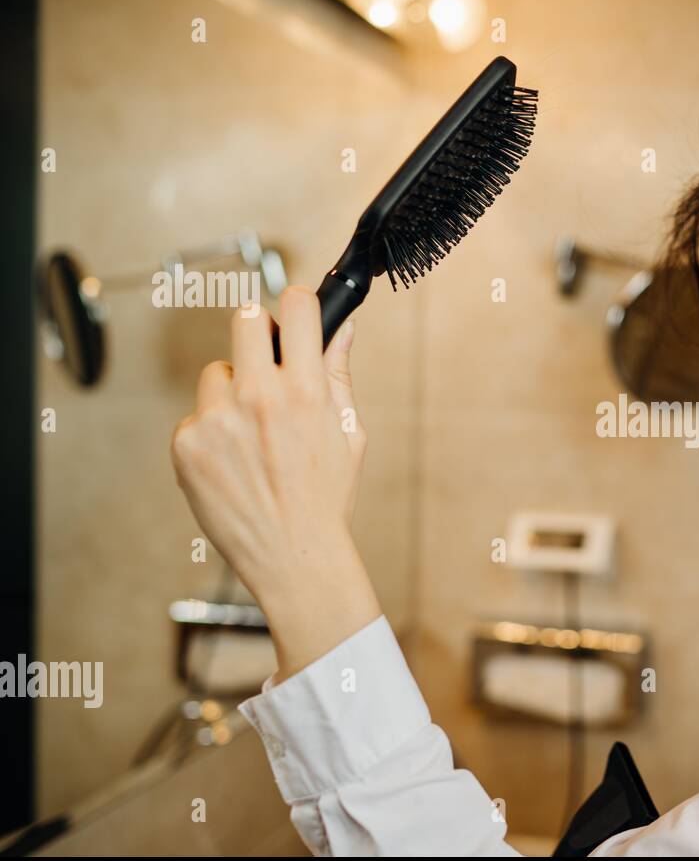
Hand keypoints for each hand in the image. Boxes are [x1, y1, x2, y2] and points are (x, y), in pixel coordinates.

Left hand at [170, 286, 380, 679]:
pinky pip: (196, 416)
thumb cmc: (327, 497)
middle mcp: (260, 398)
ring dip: (232, 392)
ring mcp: (218, 420)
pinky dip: (211, 433)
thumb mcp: (348, 434)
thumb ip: (339, 376)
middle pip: (245, 321)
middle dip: (258, 333)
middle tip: (266, 361)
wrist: (293, 555)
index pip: (296, 308)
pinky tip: (232, 463)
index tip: (296, 314)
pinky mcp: (187, 444)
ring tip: (252, 436)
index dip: (298, 304)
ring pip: (217, 374)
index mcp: (307, 392)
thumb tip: (342, 329)